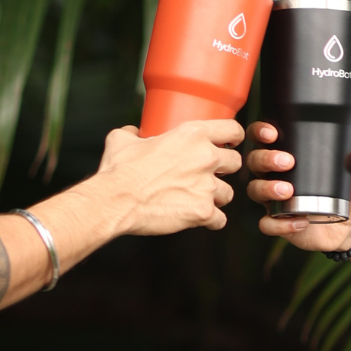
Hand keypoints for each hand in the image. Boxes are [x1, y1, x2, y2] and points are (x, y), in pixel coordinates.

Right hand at [95, 119, 244, 235]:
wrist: (115, 200)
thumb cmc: (121, 171)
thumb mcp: (123, 139)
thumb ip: (134, 133)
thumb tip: (134, 133)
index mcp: (192, 135)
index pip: (232, 130)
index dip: (233, 138)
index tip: (229, 144)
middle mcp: (206, 158)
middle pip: (235, 162)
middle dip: (225, 169)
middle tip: (210, 174)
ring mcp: (207, 186)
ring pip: (228, 193)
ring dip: (217, 196)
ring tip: (199, 198)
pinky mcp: (203, 212)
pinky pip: (220, 219)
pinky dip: (211, 220)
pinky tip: (200, 218)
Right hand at [246, 121, 350, 252]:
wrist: (347, 224)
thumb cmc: (344, 191)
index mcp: (284, 154)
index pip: (261, 137)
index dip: (259, 132)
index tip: (273, 133)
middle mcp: (272, 175)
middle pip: (254, 161)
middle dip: (266, 159)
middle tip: (287, 161)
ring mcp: (271, 199)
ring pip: (254, 190)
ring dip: (267, 188)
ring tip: (288, 190)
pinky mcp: (277, 223)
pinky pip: (267, 224)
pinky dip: (280, 224)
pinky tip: (300, 221)